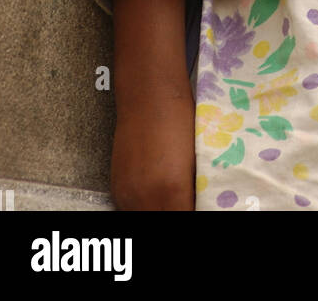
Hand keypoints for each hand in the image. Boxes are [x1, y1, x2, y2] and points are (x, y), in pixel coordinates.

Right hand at [111, 93, 195, 210]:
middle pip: (163, 220)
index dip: (195, 212)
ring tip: (172, 201)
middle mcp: (145, 198)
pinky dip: (145, 208)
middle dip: (177, 212)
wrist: (148, 96)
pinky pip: (131, 211)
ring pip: (145, 219)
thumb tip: (197, 204)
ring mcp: (127, 194)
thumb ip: (194, 192)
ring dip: (160, 212)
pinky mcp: (116, 189)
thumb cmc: (180, 120)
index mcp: (173, 190)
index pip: (185, 218)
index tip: (201, 208)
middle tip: (188, 204)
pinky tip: (156, 197)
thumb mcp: (196, 160)